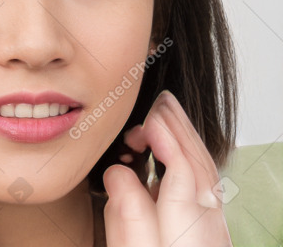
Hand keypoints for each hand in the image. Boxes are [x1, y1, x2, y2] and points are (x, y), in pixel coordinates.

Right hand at [103, 90, 231, 246]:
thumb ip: (125, 204)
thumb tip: (120, 171)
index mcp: (187, 219)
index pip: (181, 161)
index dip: (163, 134)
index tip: (143, 120)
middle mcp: (206, 217)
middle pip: (198, 158)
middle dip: (179, 126)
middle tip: (161, 102)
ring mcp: (211, 223)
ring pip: (205, 168)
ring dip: (186, 136)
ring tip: (168, 116)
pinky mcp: (208, 230)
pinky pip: (205, 180)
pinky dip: (191, 156)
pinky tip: (177, 153)